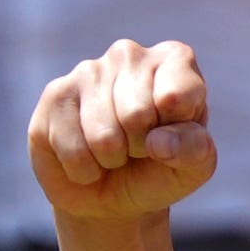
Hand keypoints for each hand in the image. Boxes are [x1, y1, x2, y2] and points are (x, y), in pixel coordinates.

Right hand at [30, 37, 217, 227]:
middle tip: (139, 149)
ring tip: (114, 154)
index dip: (178, 129)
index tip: (172, 135)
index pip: (180, 91)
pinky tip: (86, 158)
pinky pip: (74, 150)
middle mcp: (129, 54)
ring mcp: (88, 71)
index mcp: (172, 61)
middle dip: (141, 148)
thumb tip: (158, 141)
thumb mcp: (193, 167)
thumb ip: (194, 149)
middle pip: (138, 115)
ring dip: (112, 160)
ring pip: (104, 136)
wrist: (112, 196)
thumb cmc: (160, 171)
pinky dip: (84, 171)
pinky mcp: (55, 96)